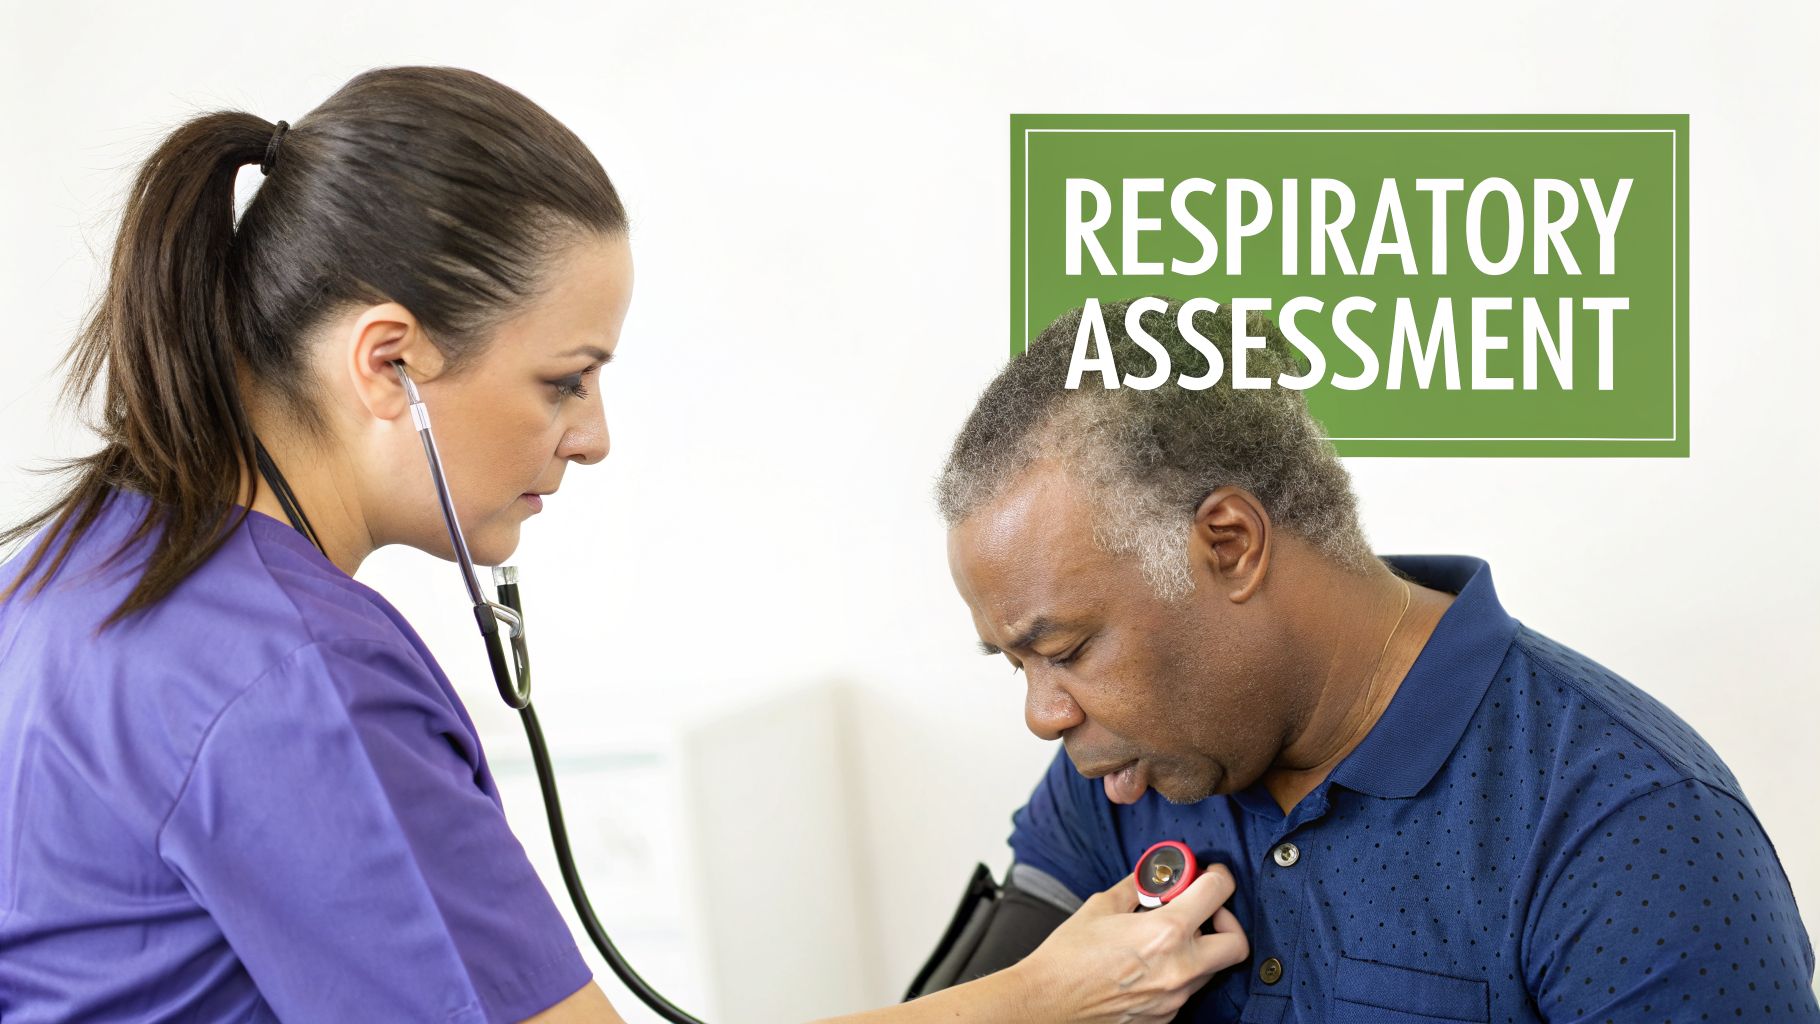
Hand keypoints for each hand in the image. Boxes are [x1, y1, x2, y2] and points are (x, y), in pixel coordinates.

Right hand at [1010, 864, 1246, 1023]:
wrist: (1048, 1000)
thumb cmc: (1068, 956)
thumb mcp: (1103, 904)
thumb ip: (1138, 886)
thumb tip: (1156, 874)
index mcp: (1166, 932)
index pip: (1218, 892)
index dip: (1217, 875)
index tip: (1208, 873)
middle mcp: (1179, 968)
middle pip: (1236, 943)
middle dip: (1225, 919)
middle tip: (1202, 909)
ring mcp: (1175, 998)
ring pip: (1211, 968)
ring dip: (1200, 946)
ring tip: (1166, 936)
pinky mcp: (1165, 1017)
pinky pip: (1187, 989)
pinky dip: (1179, 970)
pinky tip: (1151, 962)